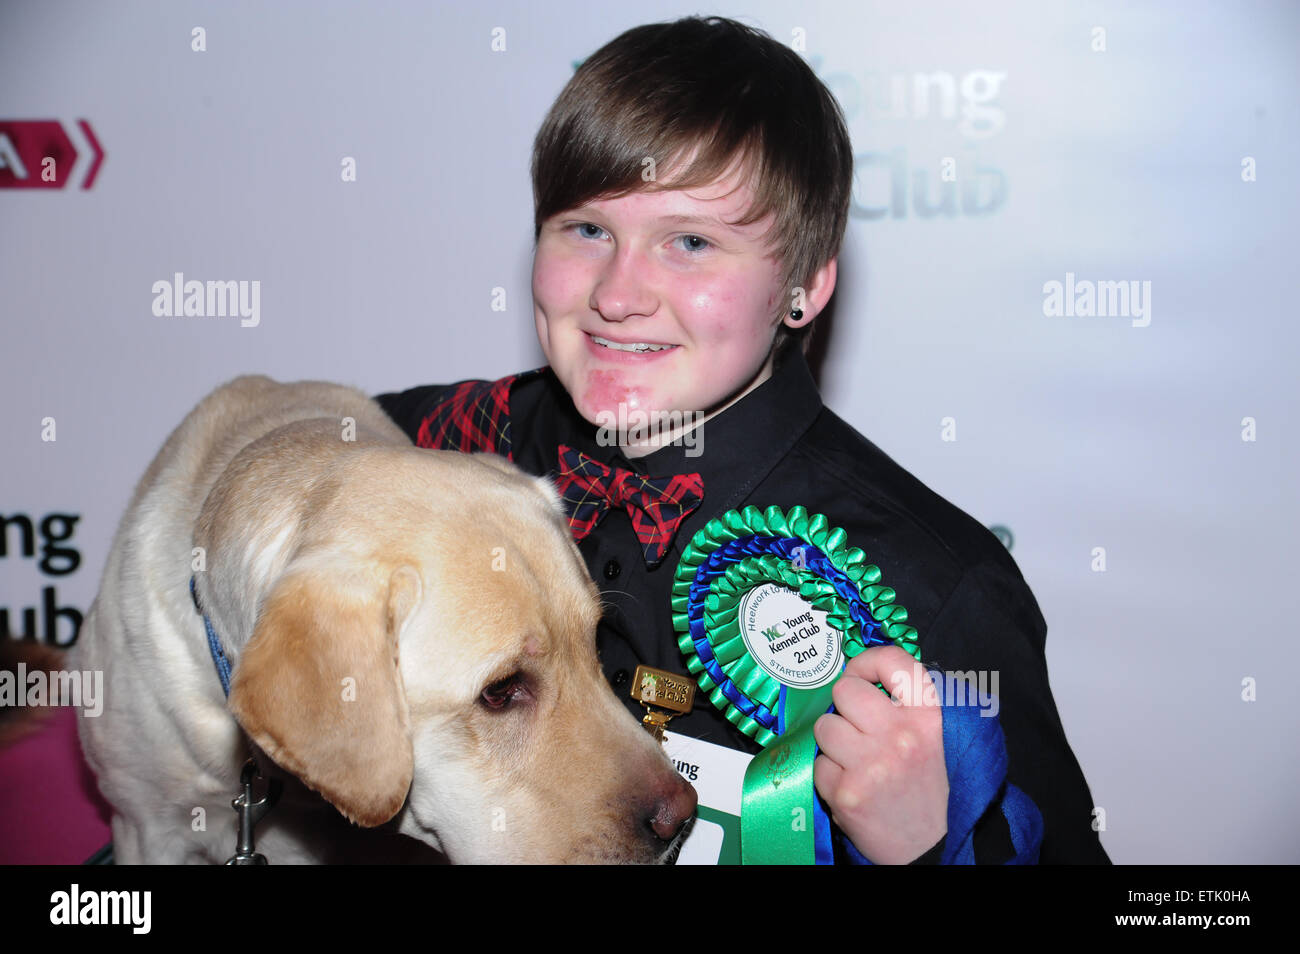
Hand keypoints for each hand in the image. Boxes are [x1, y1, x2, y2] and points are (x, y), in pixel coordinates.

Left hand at [812, 646, 947, 863]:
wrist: (935, 851)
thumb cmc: (933, 793)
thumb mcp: (937, 740)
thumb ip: (908, 707)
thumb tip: (865, 679)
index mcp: (929, 718)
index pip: (893, 662)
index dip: (867, 662)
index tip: (859, 675)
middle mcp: (900, 736)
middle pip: (845, 691)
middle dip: (845, 708)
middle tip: (857, 729)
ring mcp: (871, 764)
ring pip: (825, 726)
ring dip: (834, 743)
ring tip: (857, 762)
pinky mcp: (846, 793)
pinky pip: (818, 765)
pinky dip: (829, 776)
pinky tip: (853, 787)